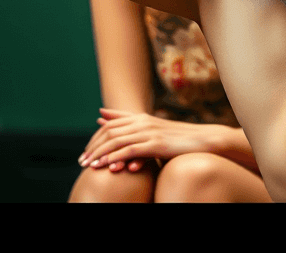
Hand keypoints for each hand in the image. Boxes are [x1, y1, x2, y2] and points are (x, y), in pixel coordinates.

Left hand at [78, 108, 217, 169]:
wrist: (204, 140)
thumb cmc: (178, 138)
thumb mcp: (154, 130)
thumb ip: (130, 124)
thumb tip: (102, 117)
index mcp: (143, 118)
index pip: (111, 124)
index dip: (95, 137)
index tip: (85, 151)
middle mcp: (144, 122)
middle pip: (110, 131)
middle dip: (93, 146)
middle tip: (81, 162)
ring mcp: (150, 132)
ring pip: (116, 140)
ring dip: (99, 153)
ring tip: (87, 166)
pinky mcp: (156, 144)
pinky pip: (129, 150)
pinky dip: (114, 157)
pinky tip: (105, 167)